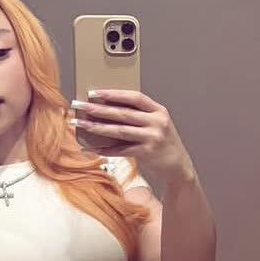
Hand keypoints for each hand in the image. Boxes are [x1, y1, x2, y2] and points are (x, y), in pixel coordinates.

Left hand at [70, 90, 194, 184]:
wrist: (178, 167)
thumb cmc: (163, 144)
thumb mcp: (156, 125)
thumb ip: (139, 117)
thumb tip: (108, 110)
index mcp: (159, 111)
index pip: (134, 97)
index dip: (114, 94)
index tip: (95, 92)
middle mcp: (157, 122)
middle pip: (123, 113)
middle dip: (99, 109)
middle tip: (80, 106)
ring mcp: (153, 137)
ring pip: (120, 130)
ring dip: (98, 127)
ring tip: (81, 124)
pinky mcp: (147, 153)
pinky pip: (121, 150)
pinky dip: (106, 150)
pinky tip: (92, 148)